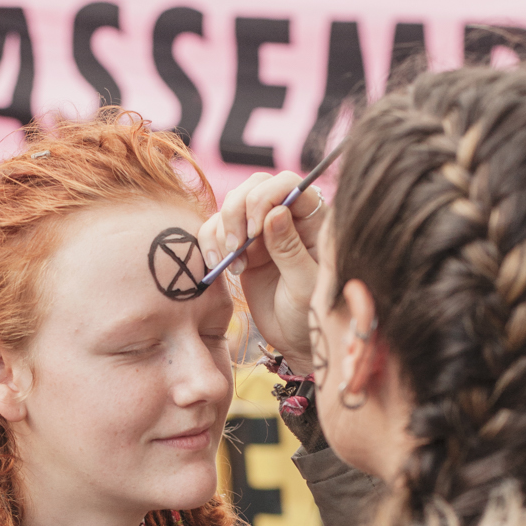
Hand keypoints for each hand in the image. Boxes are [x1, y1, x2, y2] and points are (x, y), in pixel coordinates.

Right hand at [201, 171, 328, 371]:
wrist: (297, 341)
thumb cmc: (313, 315)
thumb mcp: (306, 285)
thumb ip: (291, 248)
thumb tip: (276, 211)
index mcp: (314, 220)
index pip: (288, 184)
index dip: (266, 198)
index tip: (256, 231)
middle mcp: (288, 218)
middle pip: (254, 187)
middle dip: (237, 211)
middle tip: (237, 247)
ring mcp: (263, 231)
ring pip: (232, 205)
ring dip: (223, 230)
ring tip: (232, 265)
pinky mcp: (242, 247)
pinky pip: (216, 228)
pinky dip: (211, 243)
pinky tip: (222, 268)